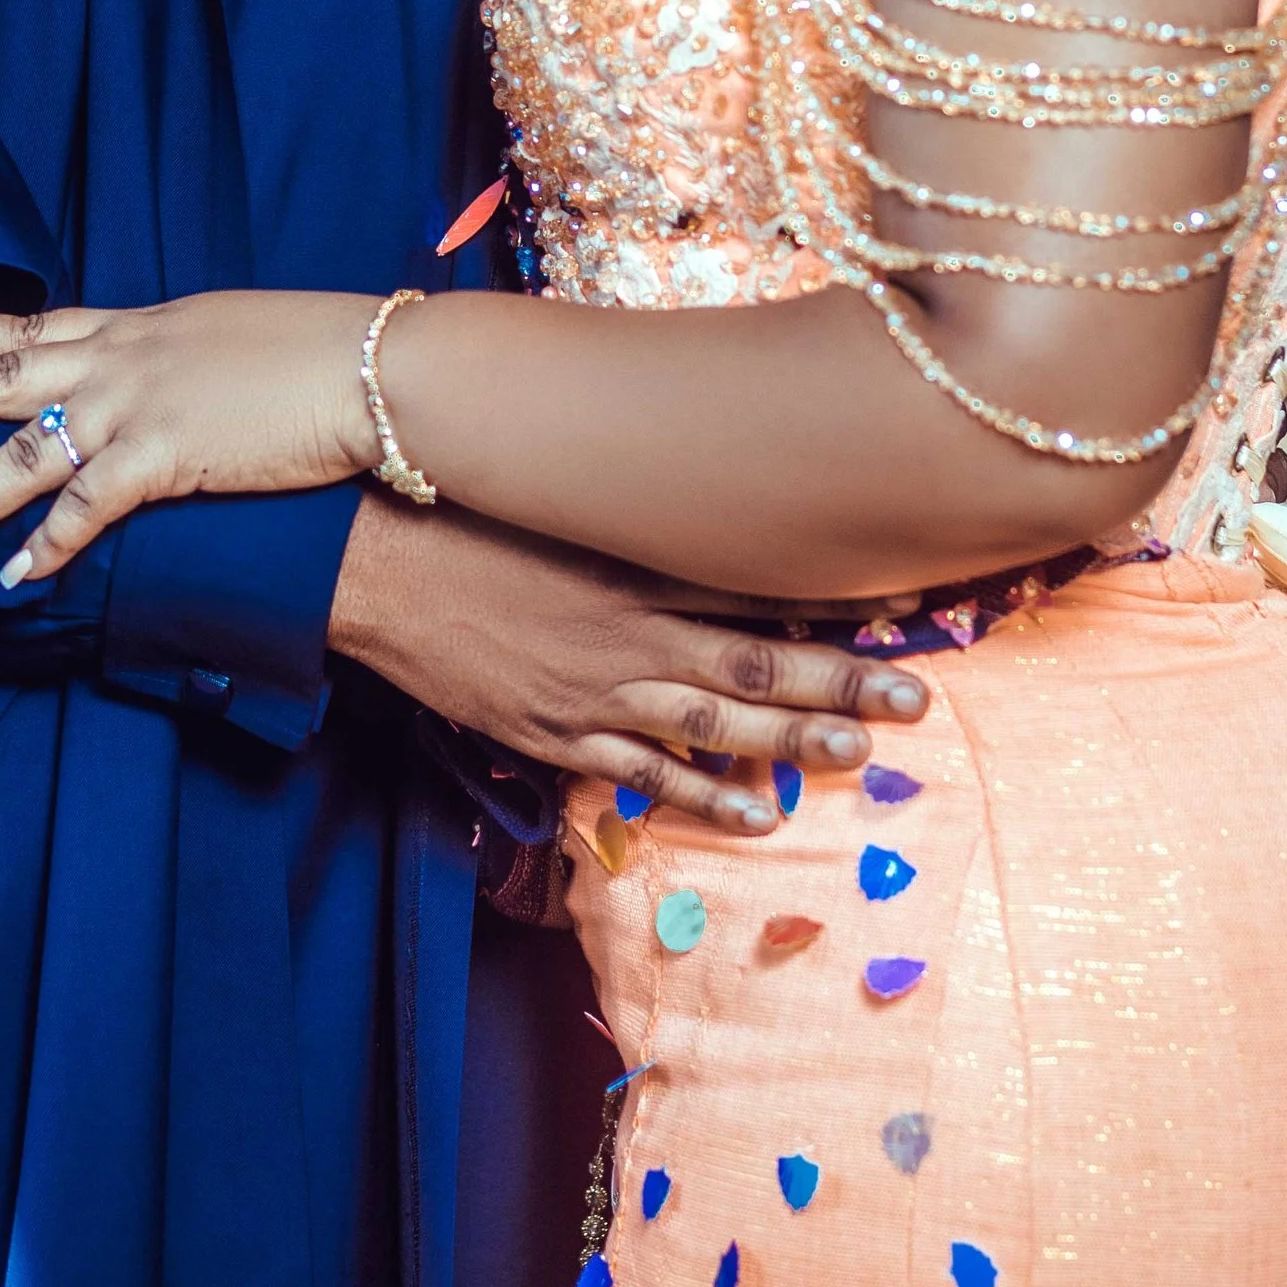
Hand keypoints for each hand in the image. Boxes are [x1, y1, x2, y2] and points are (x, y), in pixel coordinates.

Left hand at [0, 292, 376, 585]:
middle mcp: (119, 360)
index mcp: (135, 328)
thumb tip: (168, 374)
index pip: (23, 328)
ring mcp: (136, 406)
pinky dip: (47, 547)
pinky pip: (86, 510)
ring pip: (19, 455)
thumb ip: (181, 355)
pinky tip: (11, 580)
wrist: (372, 364)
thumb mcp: (230, 334)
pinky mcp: (166, 456)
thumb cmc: (319, 348)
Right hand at [331, 491, 926, 836]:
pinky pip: (642, 774)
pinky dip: (702, 795)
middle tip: (915, 698)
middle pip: (756, 660)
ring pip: (714, 725)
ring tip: (860, 751)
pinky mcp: (555, 733)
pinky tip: (755, 811)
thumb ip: (636, 495)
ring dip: (791, 741)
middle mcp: (628, 628)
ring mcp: (594, 689)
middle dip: (841, 681)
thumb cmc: (467, 513)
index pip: (758, 580)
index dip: (834, 593)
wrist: (372, 563)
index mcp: (635, 559)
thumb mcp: (563, 491)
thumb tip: (708, 475)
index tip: (906, 598)